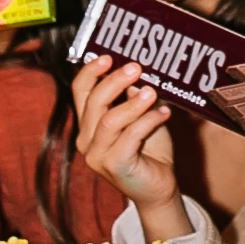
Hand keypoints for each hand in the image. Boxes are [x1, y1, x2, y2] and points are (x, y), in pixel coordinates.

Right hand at [72, 54, 186, 239]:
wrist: (158, 187)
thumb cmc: (149, 149)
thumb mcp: (141, 116)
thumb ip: (135, 97)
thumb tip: (137, 73)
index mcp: (88, 124)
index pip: (80, 92)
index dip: (91, 72)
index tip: (108, 56)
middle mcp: (86, 139)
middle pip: (93, 102)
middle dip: (114, 81)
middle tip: (136, 68)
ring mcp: (97, 155)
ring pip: (109, 120)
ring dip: (133, 103)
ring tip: (151, 91)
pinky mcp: (114, 166)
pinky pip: (129, 137)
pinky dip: (148, 121)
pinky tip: (165, 113)